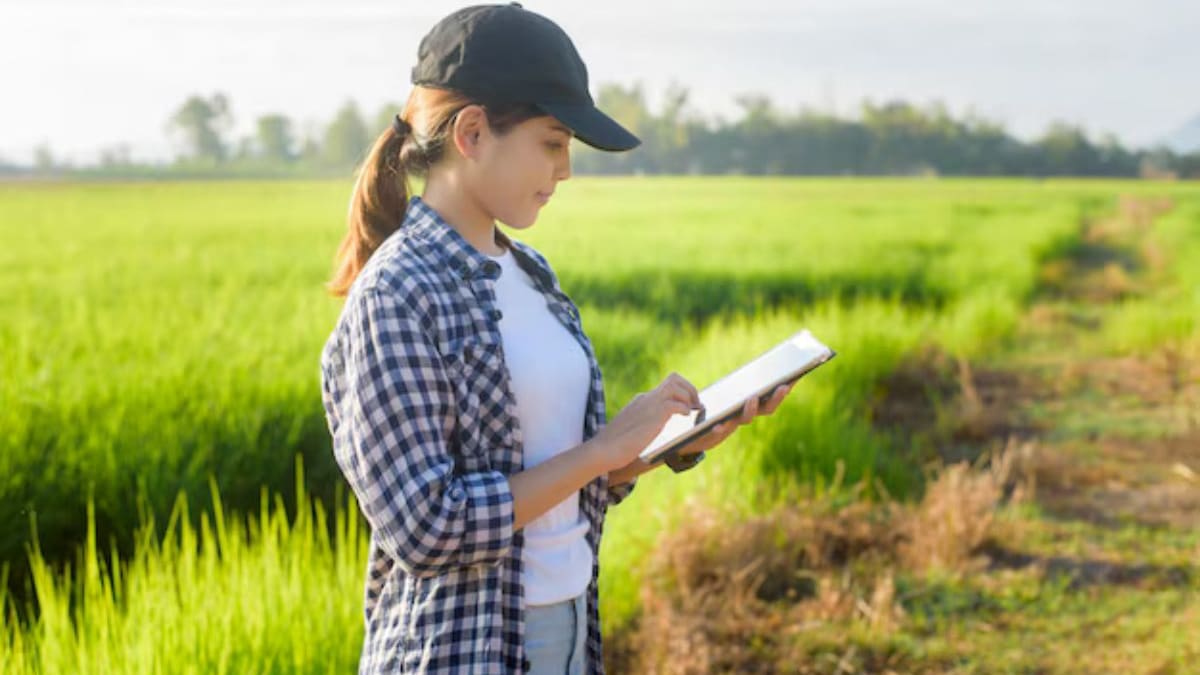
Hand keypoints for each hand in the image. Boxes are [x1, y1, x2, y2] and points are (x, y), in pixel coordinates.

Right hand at [590, 372, 702, 472]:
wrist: (602, 450)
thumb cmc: (615, 445)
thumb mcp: (632, 429)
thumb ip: (642, 423)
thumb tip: (650, 428)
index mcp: (642, 401)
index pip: (666, 386)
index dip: (681, 392)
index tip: (688, 404)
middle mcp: (646, 398)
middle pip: (674, 378)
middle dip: (690, 388)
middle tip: (696, 404)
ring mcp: (649, 405)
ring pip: (677, 386)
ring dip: (690, 396)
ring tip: (694, 410)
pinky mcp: (654, 416)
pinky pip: (676, 404)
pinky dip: (684, 408)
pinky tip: (684, 417)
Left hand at [674, 381, 796, 457]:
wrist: (690, 435)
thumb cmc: (711, 412)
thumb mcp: (724, 395)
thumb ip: (737, 386)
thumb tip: (755, 366)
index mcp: (748, 407)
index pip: (771, 399)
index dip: (783, 390)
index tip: (794, 377)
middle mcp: (743, 417)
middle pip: (765, 409)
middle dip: (775, 398)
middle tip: (783, 386)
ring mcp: (730, 426)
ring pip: (744, 419)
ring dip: (750, 409)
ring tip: (752, 398)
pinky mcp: (713, 435)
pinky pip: (718, 432)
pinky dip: (720, 428)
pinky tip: (718, 424)